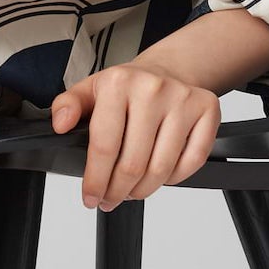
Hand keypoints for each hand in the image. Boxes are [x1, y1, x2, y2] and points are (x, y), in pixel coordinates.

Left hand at [49, 61, 220, 210]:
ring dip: (143, 190)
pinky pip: (192, 161)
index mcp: (118, 83)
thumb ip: (67, 106)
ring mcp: (183, 99)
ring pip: (161, 168)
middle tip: (110, 198)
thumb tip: (60, 123)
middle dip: (117, 191)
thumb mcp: (89, 90)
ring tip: (132, 191)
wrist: (166, 70)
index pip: (104, 146)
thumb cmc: (126, 88)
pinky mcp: (208, 109)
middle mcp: (152, 89)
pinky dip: (174, 178)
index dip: (95, 180)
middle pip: (133, 164)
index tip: (90, 197)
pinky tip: (160, 175)